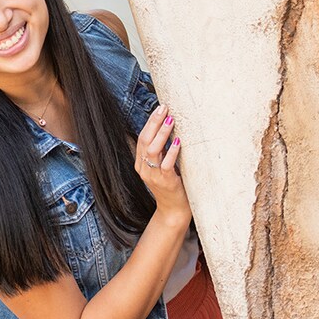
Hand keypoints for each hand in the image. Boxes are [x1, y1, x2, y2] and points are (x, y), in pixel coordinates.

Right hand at [135, 104, 187, 222]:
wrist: (173, 210)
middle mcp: (144, 169)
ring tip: (171, 120)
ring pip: (153, 150)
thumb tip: (170, 129)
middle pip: (145, 141)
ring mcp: (153, 176)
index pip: (142, 138)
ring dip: (162, 133)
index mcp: (141, 163)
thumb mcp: (162, 167)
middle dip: (154, 122)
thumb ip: (162, 152)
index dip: (150, 122)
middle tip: (164, 108)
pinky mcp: (165, 182)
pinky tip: (178, 141)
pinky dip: (171, 152)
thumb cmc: (171, 186)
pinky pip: (166, 164)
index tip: (160, 108)